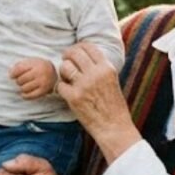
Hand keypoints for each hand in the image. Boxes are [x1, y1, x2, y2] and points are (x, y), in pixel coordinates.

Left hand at [9, 57, 56, 98]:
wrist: (54, 73)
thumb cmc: (38, 67)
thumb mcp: (31, 62)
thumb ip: (20, 65)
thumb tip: (10, 73)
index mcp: (36, 64)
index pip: (20, 69)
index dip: (13, 73)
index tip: (12, 76)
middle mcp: (40, 73)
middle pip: (21, 79)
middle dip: (18, 81)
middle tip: (20, 81)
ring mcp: (42, 82)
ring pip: (24, 88)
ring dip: (21, 88)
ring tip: (23, 85)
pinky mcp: (43, 91)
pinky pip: (30, 96)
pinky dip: (24, 95)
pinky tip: (24, 93)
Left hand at [58, 42, 140, 163]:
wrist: (114, 127)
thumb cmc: (114, 106)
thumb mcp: (112, 80)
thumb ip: (100, 68)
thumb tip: (85, 57)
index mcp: (107, 68)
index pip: (88, 47)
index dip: (79, 47)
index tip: (75, 52)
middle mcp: (95, 74)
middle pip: (74, 53)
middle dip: (67, 55)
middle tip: (66, 60)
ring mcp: (84, 85)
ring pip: (65, 67)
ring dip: (64, 71)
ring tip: (67, 78)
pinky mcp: (74, 98)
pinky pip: (60, 85)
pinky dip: (61, 88)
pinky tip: (67, 92)